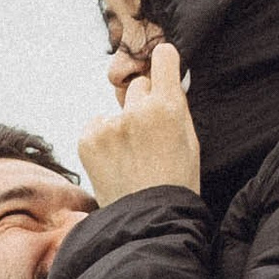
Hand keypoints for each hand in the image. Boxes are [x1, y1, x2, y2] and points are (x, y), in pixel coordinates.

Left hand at [77, 39, 202, 201]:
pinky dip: (103, 139)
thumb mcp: (190, 142)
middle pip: (138, 86)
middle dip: (143, 102)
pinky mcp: (87, 139)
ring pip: (116, 110)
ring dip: (122, 125)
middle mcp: (136, 110)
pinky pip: (97, 125)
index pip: (163, 58)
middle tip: (149, 135)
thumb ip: (178, 107)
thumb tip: (170, 78)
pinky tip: (116, 161)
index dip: (163, 62)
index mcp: (168, 107)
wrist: (147, 220)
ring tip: (131, 157)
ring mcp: (109, 125)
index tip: (162, 64)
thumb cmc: (175, 184)